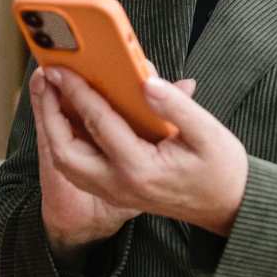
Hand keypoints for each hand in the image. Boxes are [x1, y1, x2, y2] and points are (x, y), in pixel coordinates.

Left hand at [32, 64, 248, 237]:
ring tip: (55, 96)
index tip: (62, 68)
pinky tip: (73, 118)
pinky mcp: (116, 192)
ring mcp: (115, 192)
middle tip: (48, 81)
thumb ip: (177, 106)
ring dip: (55, 130)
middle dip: (51, 114)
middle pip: (66, 151)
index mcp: (140, 169)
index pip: (100, 124)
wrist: (228, 207)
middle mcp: (120, 184)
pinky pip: (79, 168)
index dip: (78, 92)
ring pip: (67, 164)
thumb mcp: (208, 133)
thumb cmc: (221, 170)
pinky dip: (68, 142)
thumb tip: (148, 81)